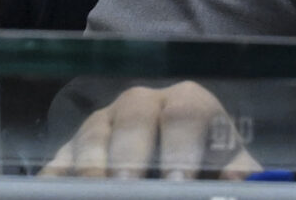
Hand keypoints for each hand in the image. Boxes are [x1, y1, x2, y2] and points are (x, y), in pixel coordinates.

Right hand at [40, 80, 261, 179]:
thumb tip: (239, 185)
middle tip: (130, 185)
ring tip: (99, 191)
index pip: (187, 111)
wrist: (177, 168)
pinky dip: (57, 181)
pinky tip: (61, 192)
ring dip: (93, 167)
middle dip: (133, 153)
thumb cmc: (206, 168)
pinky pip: (57, 164)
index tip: (178, 181)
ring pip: (93, 134)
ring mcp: (101, 126)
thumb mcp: (228, 170)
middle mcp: (142, 105)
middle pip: (135, 114)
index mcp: (188, 104)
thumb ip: (238, 177)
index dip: (182, 147)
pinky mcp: (67, 155)